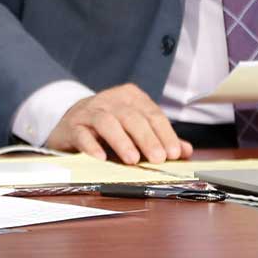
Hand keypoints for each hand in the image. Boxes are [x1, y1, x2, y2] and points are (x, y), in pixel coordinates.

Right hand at [46, 84, 192, 163]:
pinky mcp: (72, 126)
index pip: (152, 114)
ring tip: (132, 159)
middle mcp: (110, 100)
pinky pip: (81, 134)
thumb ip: (160, 138)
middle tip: (158, 159)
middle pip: (131, 117)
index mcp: (130, 97)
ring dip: (121, 141)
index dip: (165, 134)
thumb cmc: (110, 126)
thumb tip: (186, 150)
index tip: (174, 153)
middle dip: (147, 138)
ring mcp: (89, 111)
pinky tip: (100, 157)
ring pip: (107, 122)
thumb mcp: (136, 128)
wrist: (72, 120)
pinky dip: (91, 145)